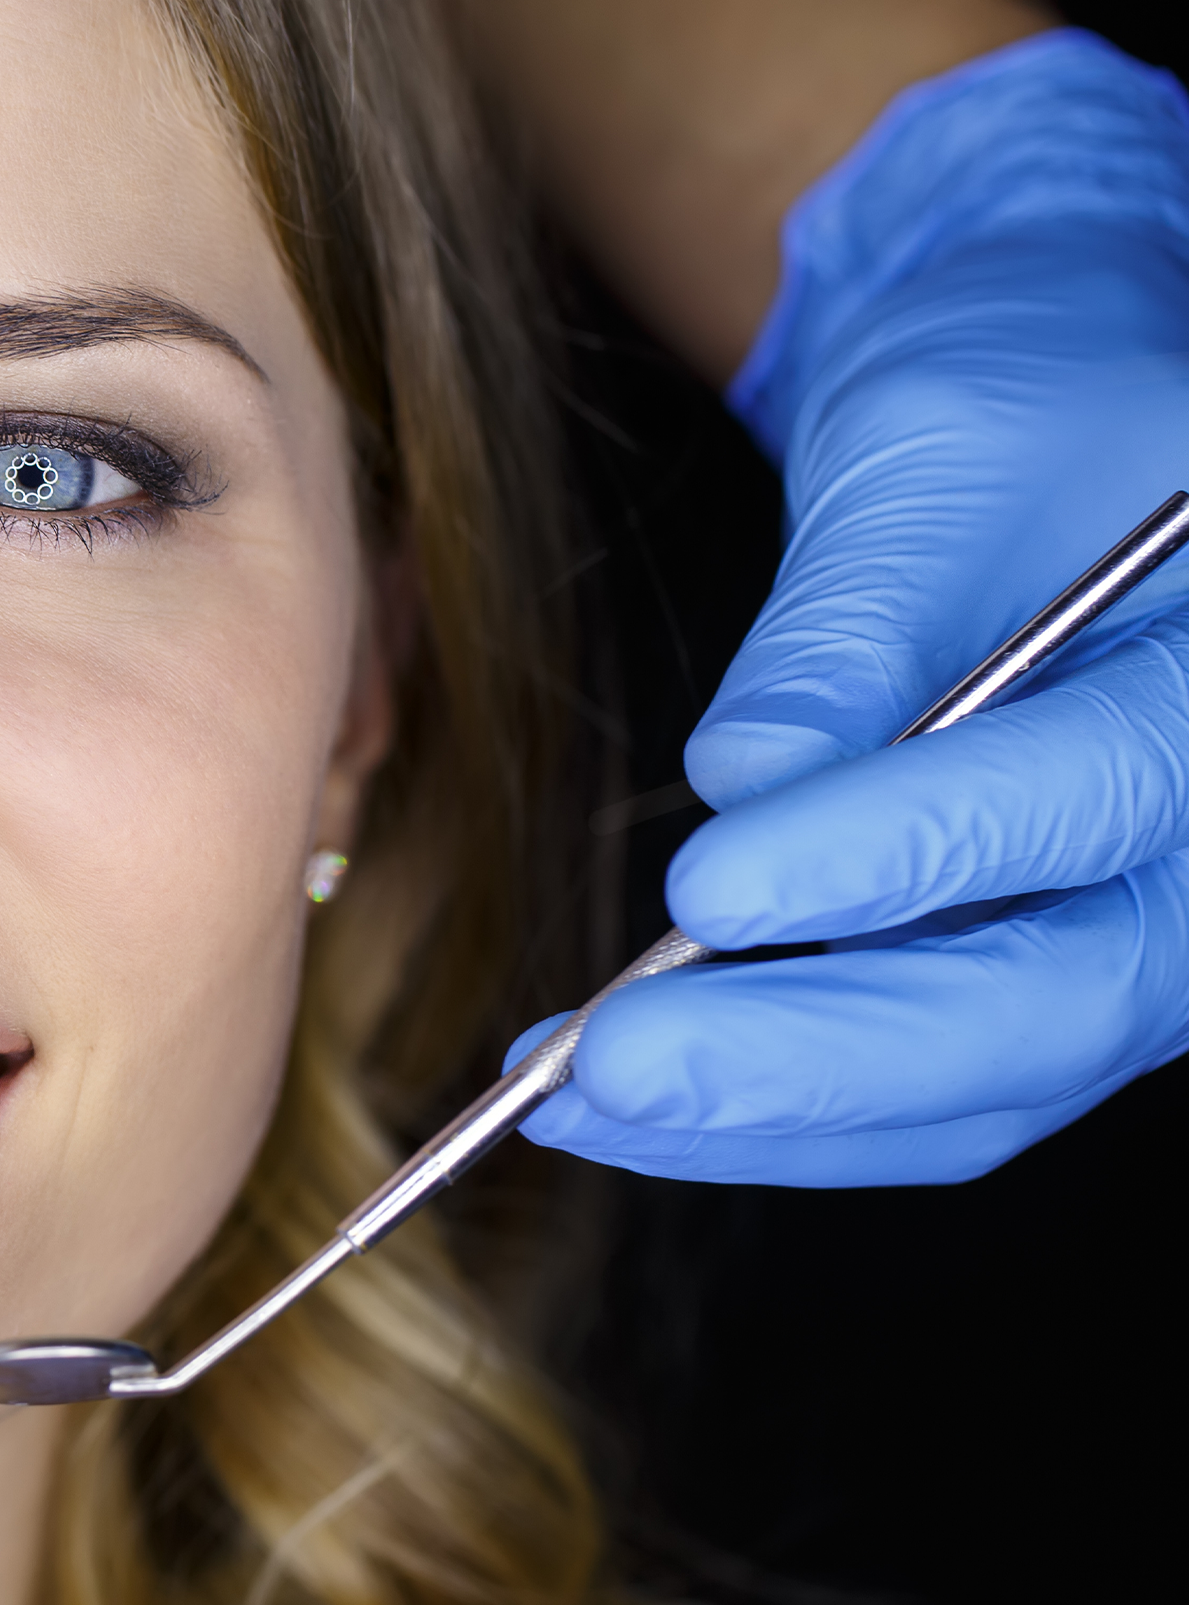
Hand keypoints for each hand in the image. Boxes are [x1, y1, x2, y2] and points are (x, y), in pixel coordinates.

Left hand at [524, 31, 1188, 1184]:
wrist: (1052, 434)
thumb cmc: (1019, 401)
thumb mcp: (937, 452)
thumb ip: (852, 626)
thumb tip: (744, 783)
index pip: (1093, 797)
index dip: (898, 858)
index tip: (706, 888)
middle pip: (1049, 1004)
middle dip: (813, 1054)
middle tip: (611, 1068)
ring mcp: (1151, 934)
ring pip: (984, 1086)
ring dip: (765, 1113)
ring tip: (564, 1096)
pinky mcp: (1056, 983)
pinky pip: (936, 1093)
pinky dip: (777, 1111)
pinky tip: (613, 1096)